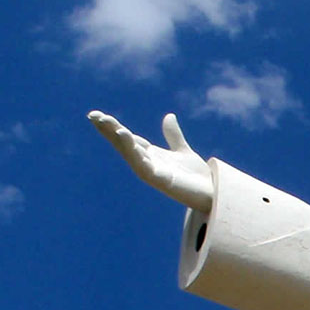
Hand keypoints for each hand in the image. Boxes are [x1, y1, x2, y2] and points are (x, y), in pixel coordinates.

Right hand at [88, 111, 213, 213]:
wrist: (216, 194)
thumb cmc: (199, 178)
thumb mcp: (184, 152)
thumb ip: (174, 136)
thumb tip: (169, 116)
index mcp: (152, 156)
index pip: (129, 138)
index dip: (114, 127)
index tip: (99, 115)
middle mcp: (149, 164)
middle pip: (125, 144)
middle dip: (109, 130)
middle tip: (93, 115)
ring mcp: (153, 172)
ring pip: (129, 153)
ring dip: (116, 138)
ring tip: (104, 121)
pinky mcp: (160, 180)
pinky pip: (142, 164)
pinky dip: (132, 150)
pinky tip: (124, 135)